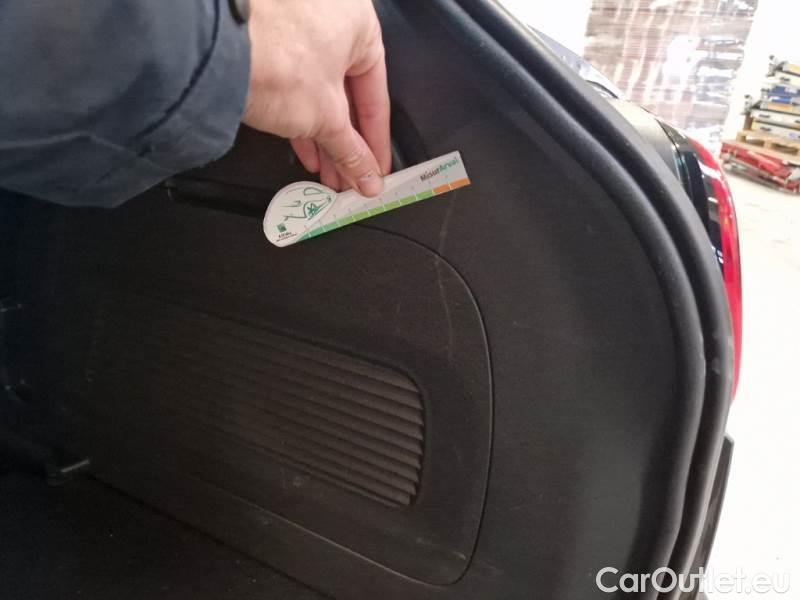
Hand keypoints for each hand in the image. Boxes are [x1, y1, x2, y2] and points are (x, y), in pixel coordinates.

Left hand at [243, 0, 390, 196]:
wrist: (213, 50)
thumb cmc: (275, 59)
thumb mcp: (327, 118)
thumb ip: (351, 151)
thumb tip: (365, 174)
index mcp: (360, 23)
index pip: (376, 96)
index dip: (375, 142)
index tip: (374, 170)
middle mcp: (330, 17)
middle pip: (346, 96)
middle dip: (346, 144)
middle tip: (350, 176)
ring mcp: (296, 27)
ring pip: (319, 93)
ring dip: (324, 138)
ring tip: (327, 172)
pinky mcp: (266, 43)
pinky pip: (295, 87)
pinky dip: (301, 119)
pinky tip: (305, 150)